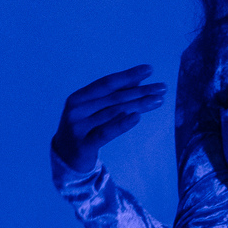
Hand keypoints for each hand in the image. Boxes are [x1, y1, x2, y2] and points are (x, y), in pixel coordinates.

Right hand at [52, 65, 166, 172]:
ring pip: (113, 113)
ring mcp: (78, 127)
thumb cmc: (84, 130)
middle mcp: (76, 110)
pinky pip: (105, 132)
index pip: (107, 83)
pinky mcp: (83, 145)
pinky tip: (138, 117)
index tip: (150, 69)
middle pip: (114, 97)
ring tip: (158, 101)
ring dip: (138, 105)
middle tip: (162, 88)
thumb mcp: (95, 112)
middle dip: (140, 91)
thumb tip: (138, 81)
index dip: (128, 75)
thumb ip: (113, 98)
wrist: (65, 158)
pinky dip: (122, 124)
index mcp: (78, 98)